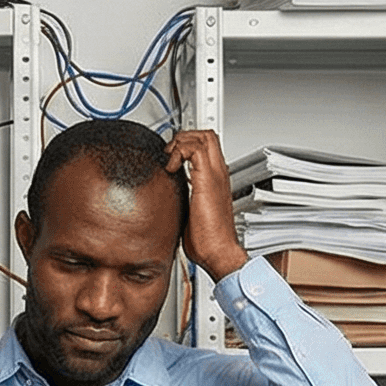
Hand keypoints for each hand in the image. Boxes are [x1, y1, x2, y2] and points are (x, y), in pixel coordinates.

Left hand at [162, 129, 248, 281]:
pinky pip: (195, 150)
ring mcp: (215, 175)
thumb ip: (184, 198)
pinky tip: (171, 168)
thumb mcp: (190, 212)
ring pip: (204, 137)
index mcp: (215, 179)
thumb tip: (167, 197)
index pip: (207, 146)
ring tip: (170, 160)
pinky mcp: (207, 181)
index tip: (171, 156)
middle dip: (184, 137)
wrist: (218, 250)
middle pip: (207, 135)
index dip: (187, 143)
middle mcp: (218, 173)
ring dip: (181, 142)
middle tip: (170, 154)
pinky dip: (180, 152)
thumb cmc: (207, 238)